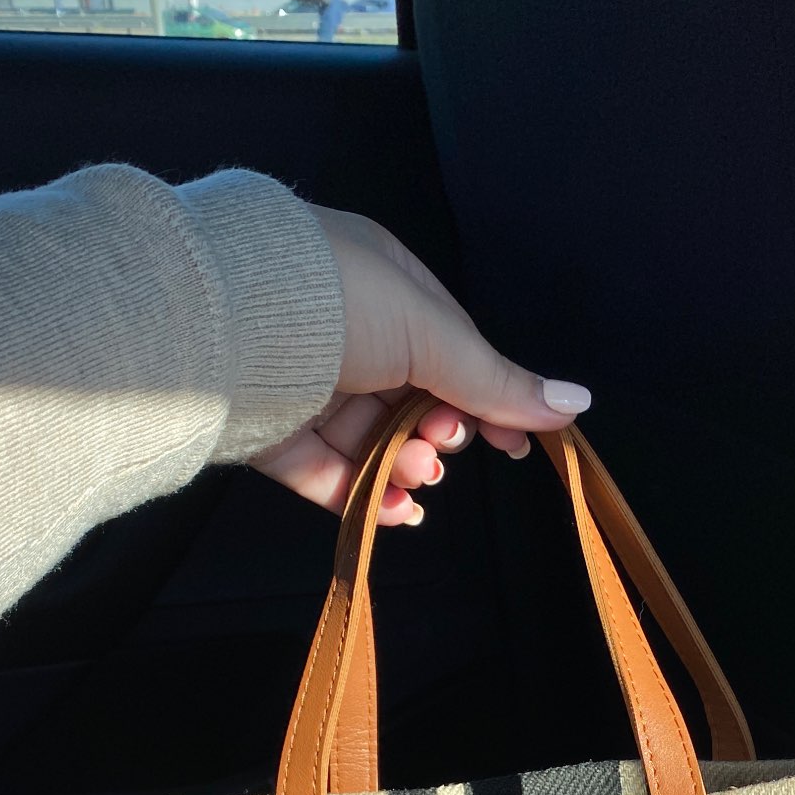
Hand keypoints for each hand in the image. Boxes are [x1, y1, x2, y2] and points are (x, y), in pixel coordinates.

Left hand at [252, 207, 590, 524]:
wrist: (218, 325)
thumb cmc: (332, 304)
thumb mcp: (430, 335)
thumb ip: (497, 380)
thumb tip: (575, 404)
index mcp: (380, 281)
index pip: (448, 345)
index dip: (485, 397)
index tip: (515, 445)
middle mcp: (338, 327)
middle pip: (409, 396)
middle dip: (437, 433)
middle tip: (442, 450)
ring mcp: (298, 379)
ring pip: (368, 437)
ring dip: (403, 465)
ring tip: (416, 478)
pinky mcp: (263, 426)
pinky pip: (322, 468)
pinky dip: (360, 494)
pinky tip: (392, 513)